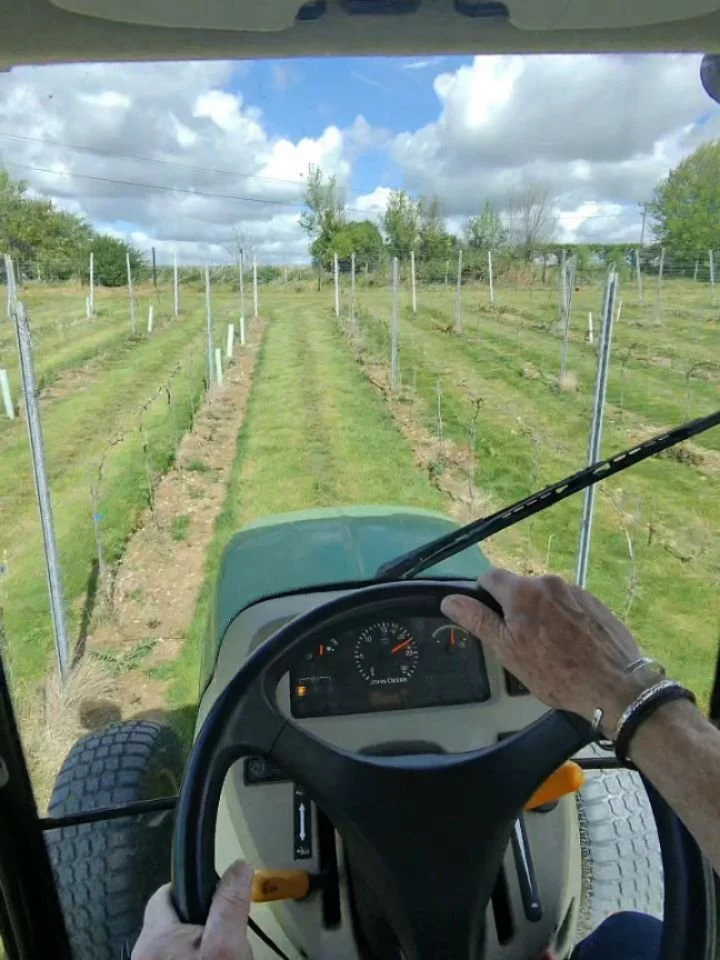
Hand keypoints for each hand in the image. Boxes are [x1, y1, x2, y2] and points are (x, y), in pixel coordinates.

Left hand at [132, 861, 253, 959]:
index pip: (163, 895)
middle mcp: (144, 954)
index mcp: (152, 937)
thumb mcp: (225, 947)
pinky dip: (194, 956)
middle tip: (225, 934)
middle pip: (173, 921)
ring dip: (199, 943)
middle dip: (199, 921)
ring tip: (222, 953)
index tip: (215, 897)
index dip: (190, 889)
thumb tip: (239, 867)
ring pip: (177, 945)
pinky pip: (178, 959)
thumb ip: (229, 907)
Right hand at [441, 568, 648, 733]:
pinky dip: (564, 619)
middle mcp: (548, 582)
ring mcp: (575, 591)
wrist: (615, 686)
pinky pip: (569, 605)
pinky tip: (572, 646)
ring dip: (541, 614)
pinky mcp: (596, 603)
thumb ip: (477, 620)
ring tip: (550, 648)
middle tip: (521, 643)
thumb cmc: (555, 672)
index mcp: (522, 591)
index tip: (490, 621)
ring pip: (546, 597)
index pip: (489, 577)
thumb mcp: (507, 650)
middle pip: (520, 588)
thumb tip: (449, 599)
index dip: (483, 596)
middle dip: (515, 609)